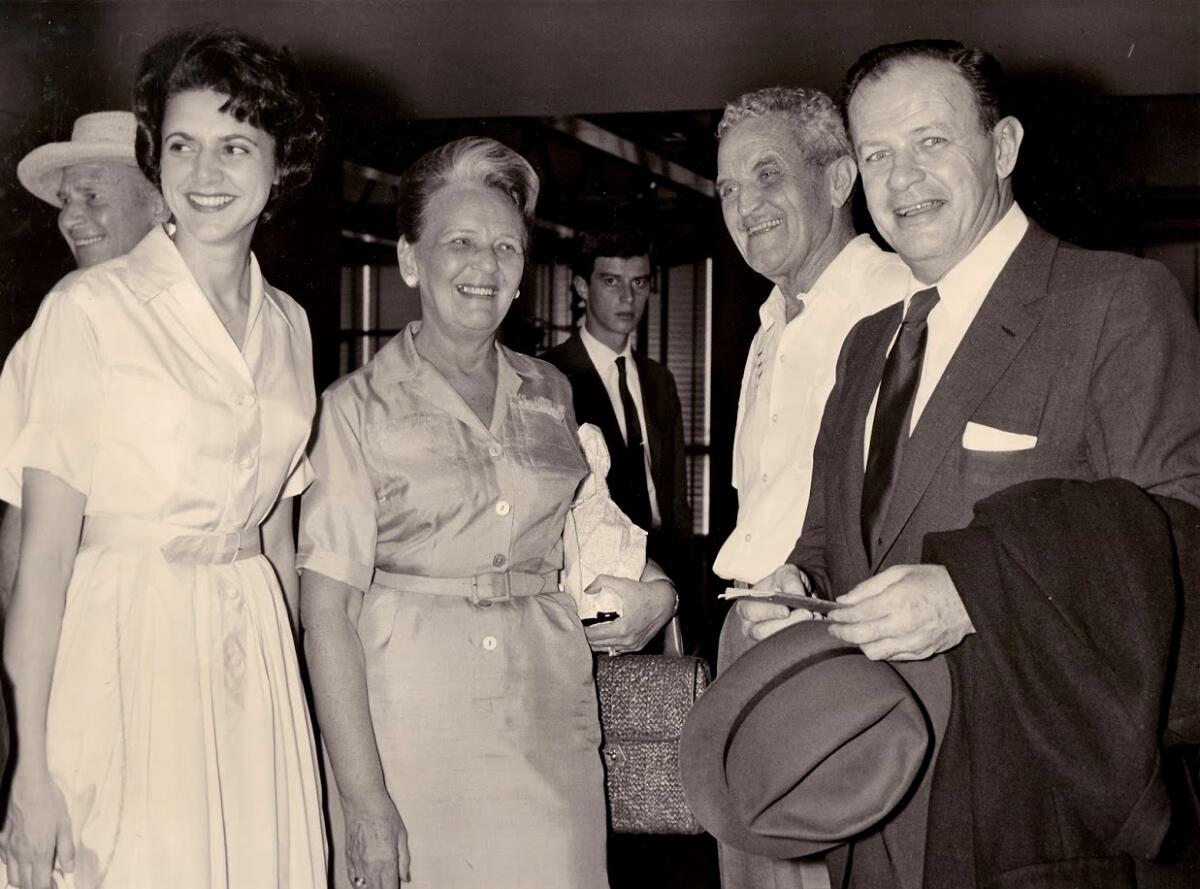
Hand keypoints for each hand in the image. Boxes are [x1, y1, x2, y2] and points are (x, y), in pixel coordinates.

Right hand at [2, 768, 74, 888]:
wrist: (28, 785)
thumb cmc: (50, 802)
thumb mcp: (65, 824)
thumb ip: (67, 849)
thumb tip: (68, 869)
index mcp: (40, 853)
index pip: (40, 885)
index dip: (48, 888)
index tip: (56, 885)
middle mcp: (21, 855)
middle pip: (25, 884)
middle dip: (37, 886)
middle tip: (49, 882)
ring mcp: (9, 848)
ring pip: (12, 876)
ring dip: (24, 880)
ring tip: (36, 874)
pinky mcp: (1, 840)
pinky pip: (5, 861)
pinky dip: (13, 867)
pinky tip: (22, 860)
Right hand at [343, 790, 410, 887]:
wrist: (362, 802)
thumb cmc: (384, 814)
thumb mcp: (402, 836)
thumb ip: (404, 860)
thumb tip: (405, 877)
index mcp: (387, 861)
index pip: (390, 888)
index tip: (396, 887)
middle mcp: (370, 866)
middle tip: (389, 885)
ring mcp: (357, 863)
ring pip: (363, 888)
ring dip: (372, 888)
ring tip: (379, 884)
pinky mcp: (348, 859)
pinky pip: (353, 879)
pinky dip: (359, 884)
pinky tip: (366, 883)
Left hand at [584, 573, 674, 652]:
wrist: (665, 601)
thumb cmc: (644, 592)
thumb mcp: (623, 583)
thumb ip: (603, 581)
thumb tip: (587, 590)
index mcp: (622, 628)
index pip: (594, 635)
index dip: (581, 630)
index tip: (574, 623)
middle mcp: (627, 640)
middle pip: (598, 645)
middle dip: (585, 638)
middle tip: (576, 629)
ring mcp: (633, 645)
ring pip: (607, 649)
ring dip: (596, 643)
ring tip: (585, 634)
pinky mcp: (637, 646)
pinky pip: (617, 649)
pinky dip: (608, 645)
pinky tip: (601, 637)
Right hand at [736, 564, 817, 641]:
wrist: (792, 594)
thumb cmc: (782, 584)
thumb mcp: (786, 574)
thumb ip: (790, 581)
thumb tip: (797, 595)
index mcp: (746, 605)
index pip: (753, 612)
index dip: (769, 612)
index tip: (786, 610)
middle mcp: (750, 625)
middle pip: (762, 631)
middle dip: (787, 623)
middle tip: (808, 614)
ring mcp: (762, 638)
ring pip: (776, 640)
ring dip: (797, 630)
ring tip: (814, 617)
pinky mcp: (776, 645)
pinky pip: (788, 645)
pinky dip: (802, 636)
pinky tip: (814, 625)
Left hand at [826, 564, 973, 659]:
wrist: (969, 599)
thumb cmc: (933, 581)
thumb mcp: (899, 572)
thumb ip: (869, 587)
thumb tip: (844, 600)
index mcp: (898, 599)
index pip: (858, 614)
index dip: (840, 617)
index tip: (832, 616)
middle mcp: (904, 623)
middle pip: (861, 636)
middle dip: (842, 633)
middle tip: (834, 629)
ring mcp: (914, 641)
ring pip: (874, 652)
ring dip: (859, 644)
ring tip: (855, 634)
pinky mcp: (922, 652)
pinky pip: (891, 657)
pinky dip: (879, 649)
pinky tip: (876, 639)